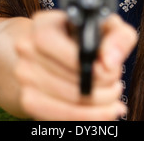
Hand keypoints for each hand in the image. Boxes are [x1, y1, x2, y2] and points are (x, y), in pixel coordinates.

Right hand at [14, 10, 136, 120]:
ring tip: (112, 96)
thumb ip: (118, 37)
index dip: (83, 61)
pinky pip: (58, 116)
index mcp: (43, 25)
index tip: (109, 69)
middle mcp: (27, 49)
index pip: (51, 43)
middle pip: (65, 79)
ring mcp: (25, 76)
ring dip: (97, 105)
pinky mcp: (29, 100)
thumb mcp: (107, 26)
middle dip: (101, 87)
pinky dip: (86, 117)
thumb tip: (109, 63)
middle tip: (115, 83)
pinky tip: (105, 111)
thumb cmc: (84, 35)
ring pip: (65, 102)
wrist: (57, 49)